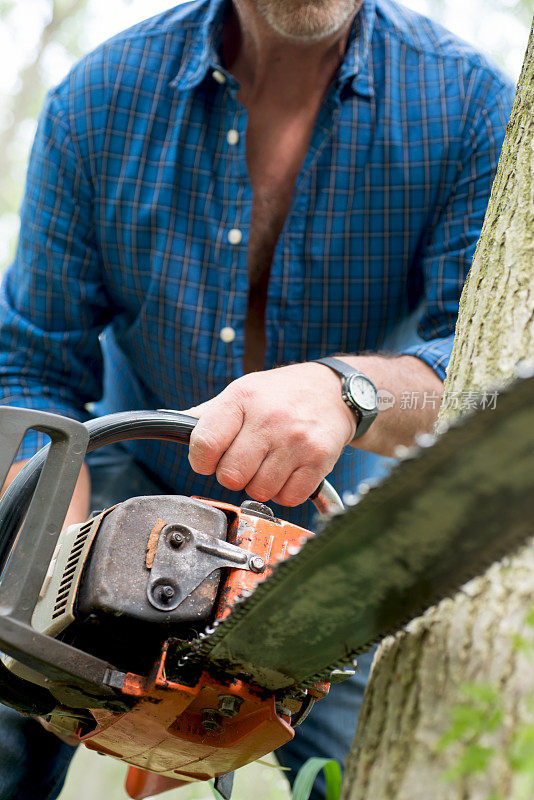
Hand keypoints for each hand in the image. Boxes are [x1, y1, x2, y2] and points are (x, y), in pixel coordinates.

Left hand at [186, 363, 355, 506]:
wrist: (335, 392)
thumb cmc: (282, 394)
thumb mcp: (243, 391)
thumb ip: (208, 415)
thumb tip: (168, 424)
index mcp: (243, 398)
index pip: (204, 444)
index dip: (202, 460)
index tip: (210, 459)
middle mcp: (270, 418)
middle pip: (230, 476)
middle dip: (233, 475)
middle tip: (245, 461)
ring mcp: (296, 440)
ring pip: (259, 491)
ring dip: (260, 485)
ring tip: (269, 463)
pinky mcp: (319, 460)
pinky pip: (288, 498)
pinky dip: (285, 493)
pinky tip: (288, 471)